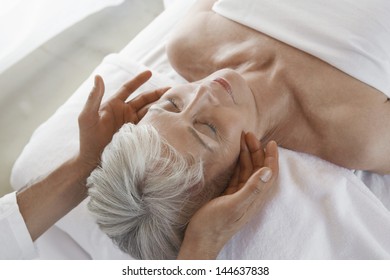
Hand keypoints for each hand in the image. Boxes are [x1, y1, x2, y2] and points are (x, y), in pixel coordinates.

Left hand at [78, 71, 168, 168]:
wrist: (94, 162)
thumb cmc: (88, 139)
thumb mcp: (88, 117)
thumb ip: (93, 97)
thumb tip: (98, 76)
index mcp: (113, 105)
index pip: (128, 88)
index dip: (139, 80)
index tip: (149, 72)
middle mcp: (124, 112)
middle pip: (144, 99)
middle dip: (157, 93)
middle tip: (173, 90)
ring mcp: (132, 124)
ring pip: (150, 111)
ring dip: (161, 106)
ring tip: (176, 103)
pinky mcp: (138, 135)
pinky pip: (150, 125)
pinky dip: (160, 121)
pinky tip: (169, 119)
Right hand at [178, 132, 278, 258]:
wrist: (200, 240)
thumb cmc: (214, 225)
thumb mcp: (233, 206)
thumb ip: (251, 189)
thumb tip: (268, 171)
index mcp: (255, 198)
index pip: (269, 174)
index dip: (271, 158)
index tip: (270, 142)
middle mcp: (250, 195)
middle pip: (258, 169)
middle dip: (257, 151)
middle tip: (249, 134)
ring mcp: (239, 195)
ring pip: (247, 171)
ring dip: (246, 155)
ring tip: (241, 139)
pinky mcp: (229, 196)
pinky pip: (236, 175)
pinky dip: (237, 164)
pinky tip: (232, 156)